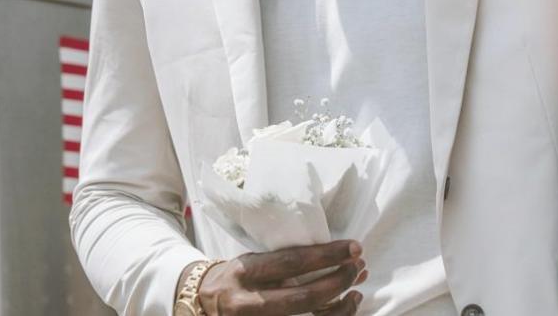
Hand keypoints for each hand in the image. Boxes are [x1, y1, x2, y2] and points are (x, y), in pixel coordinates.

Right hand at [196, 240, 366, 315]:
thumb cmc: (236, 278)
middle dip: (337, 283)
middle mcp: (247, 302)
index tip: (354, 248)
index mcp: (245, 272)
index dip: (326, 255)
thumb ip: (287, 263)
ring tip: (355, 295)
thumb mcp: (252, 262)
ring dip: (339, 310)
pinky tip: (341, 311)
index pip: (291, 262)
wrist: (200, 304)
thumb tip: (338, 256)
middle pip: (302, 298)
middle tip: (357, 269)